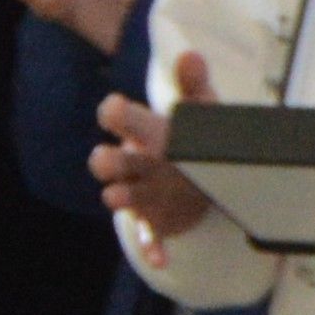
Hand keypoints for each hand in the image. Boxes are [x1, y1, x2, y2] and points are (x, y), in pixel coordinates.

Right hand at [92, 50, 221, 240]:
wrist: (207, 172)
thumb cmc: (197, 133)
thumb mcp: (202, 107)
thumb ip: (194, 82)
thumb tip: (190, 55)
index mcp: (143, 130)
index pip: (118, 117)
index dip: (115, 114)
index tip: (117, 107)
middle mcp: (135, 161)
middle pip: (108, 160)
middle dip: (106, 160)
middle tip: (106, 158)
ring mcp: (142, 191)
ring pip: (121, 195)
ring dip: (119, 197)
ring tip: (117, 197)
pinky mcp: (156, 218)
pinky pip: (149, 234)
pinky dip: (153, 246)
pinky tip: (160, 259)